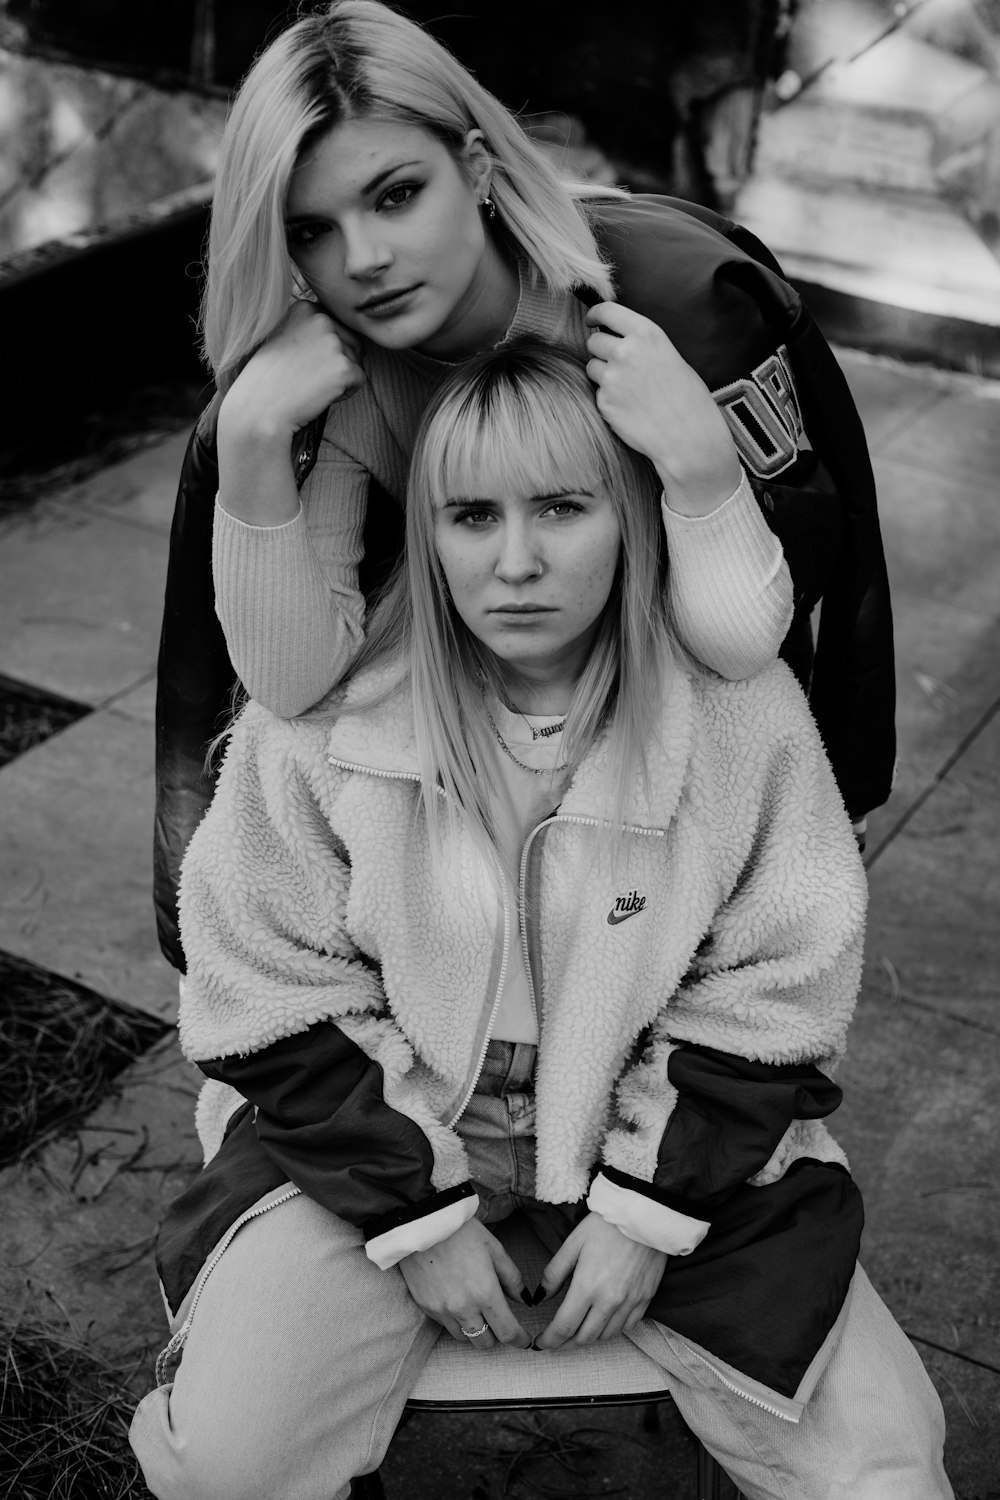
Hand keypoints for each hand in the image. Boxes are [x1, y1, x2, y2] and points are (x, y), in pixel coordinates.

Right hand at [219, 299, 365, 446]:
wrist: (259, 408)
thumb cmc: (268, 378)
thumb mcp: (284, 336)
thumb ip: (311, 328)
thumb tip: (346, 333)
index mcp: (306, 307)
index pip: (337, 327)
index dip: (324, 351)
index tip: (301, 363)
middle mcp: (321, 319)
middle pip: (351, 342)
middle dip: (336, 363)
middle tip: (307, 377)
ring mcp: (333, 342)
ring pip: (356, 361)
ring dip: (340, 378)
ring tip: (311, 385)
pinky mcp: (343, 367)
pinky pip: (360, 380)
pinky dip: (345, 393)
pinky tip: (320, 395)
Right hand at [398, 1218, 531, 1351]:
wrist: (422, 1222)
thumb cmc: (462, 1231)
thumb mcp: (494, 1249)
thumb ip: (512, 1277)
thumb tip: (523, 1299)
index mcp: (485, 1293)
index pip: (507, 1331)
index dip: (519, 1340)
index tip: (524, 1340)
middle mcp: (464, 1308)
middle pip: (484, 1343)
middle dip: (495, 1335)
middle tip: (498, 1320)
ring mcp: (442, 1310)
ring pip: (463, 1337)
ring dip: (473, 1329)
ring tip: (475, 1310)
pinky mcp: (425, 1307)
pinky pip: (444, 1325)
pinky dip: (454, 1319)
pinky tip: (456, 1300)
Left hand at [535, 1213, 666, 1350]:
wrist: (643, 1214)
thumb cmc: (605, 1226)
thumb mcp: (572, 1244)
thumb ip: (554, 1274)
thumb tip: (541, 1297)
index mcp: (587, 1287)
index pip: (564, 1327)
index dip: (549, 1340)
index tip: (540, 1343)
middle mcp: (609, 1302)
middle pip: (584, 1338)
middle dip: (566, 1344)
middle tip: (556, 1340)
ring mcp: (630, 1303)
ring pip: (606, 1336)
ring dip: (589, 1338)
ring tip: (577, 1332)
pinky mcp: (645, 1299)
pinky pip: (627, 1327)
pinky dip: (612, 1330)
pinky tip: (603, 1322)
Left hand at [585, 303, 740, 515]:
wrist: (688, 436)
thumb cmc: (688, 398)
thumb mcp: (671, 356)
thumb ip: (642, 345)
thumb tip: (619, 339)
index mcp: (646, 334)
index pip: (607, 311)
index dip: (596, 315)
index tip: (592, 321)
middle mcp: (625, 351)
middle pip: (594, 341)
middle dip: (601, 349)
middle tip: (616, 363)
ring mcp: (612, 378)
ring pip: (592, 367)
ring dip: (602, 373)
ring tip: (627, 388)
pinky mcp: (604, 403)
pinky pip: (598, 393)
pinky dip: (608, 398)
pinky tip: (630, 407)